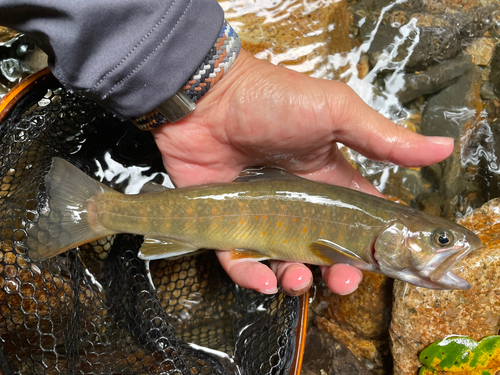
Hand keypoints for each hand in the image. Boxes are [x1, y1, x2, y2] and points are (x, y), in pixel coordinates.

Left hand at [152, 50, 453, 295]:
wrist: (207, 98)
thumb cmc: (272, 101)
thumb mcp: (335, 112)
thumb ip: (383, 138)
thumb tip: (443, 148)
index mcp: (327, 179)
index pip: (356, 221)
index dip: (370, 245)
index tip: (382, 264)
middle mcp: (296, 202)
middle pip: (323, 250)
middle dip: (338, 272)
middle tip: (343, 280)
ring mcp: (260, 214)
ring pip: (284, 262)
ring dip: (297, 280)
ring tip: (300, 280)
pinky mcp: (225, 222)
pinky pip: (240, 260)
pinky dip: (252, 276)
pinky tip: (264, 279)